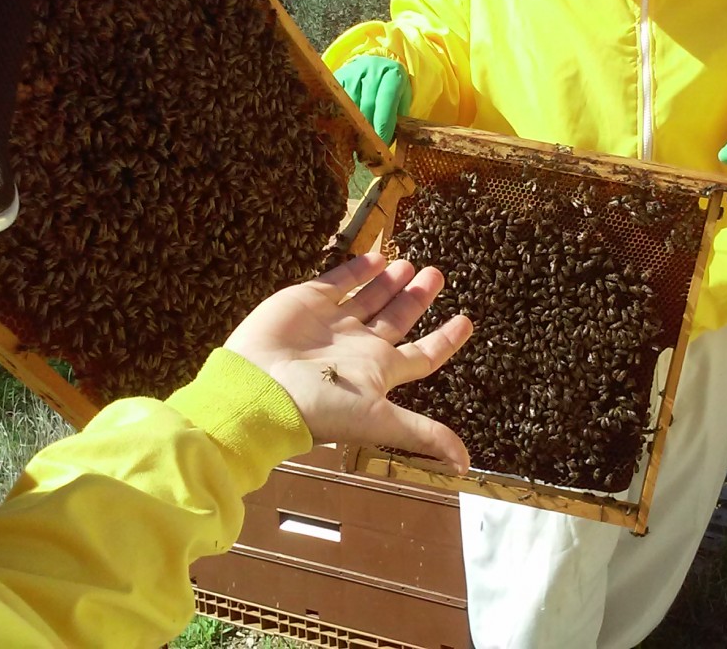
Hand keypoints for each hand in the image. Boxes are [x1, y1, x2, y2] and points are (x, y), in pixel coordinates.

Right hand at [224, 253, 472, 472]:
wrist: (259, 387)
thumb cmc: (320, 407)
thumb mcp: (379, 421)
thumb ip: (424, 434)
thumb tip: (465, 467)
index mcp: (378, 373)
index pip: (421, 356)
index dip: (445, 340)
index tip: (467, 321)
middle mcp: (358, 348)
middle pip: (397, 319)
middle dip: (417, 298)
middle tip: (437, 274)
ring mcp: (333, 324)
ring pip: (369, 298)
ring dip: (391, 282)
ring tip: (410, 263)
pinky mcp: (308, 301)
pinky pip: (338, 281)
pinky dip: (358, 270)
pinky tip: (376, 258)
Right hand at [334, 56, 411, 142]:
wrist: (375, 65)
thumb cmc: (391, 88)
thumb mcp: (401, 98)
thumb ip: (397, 117)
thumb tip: (385, 143)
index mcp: (392, 74)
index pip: (386, 101)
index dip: (383, 125)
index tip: (381, 144)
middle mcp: (372, 70)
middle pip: (367, 105)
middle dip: (368, 130)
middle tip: (369, 149)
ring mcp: (353, 73)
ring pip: (350, 105)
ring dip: (353, 126)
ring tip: (357, 142)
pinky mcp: (338, 77)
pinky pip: (338, 101)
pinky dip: (342, 117)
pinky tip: (346, 129)